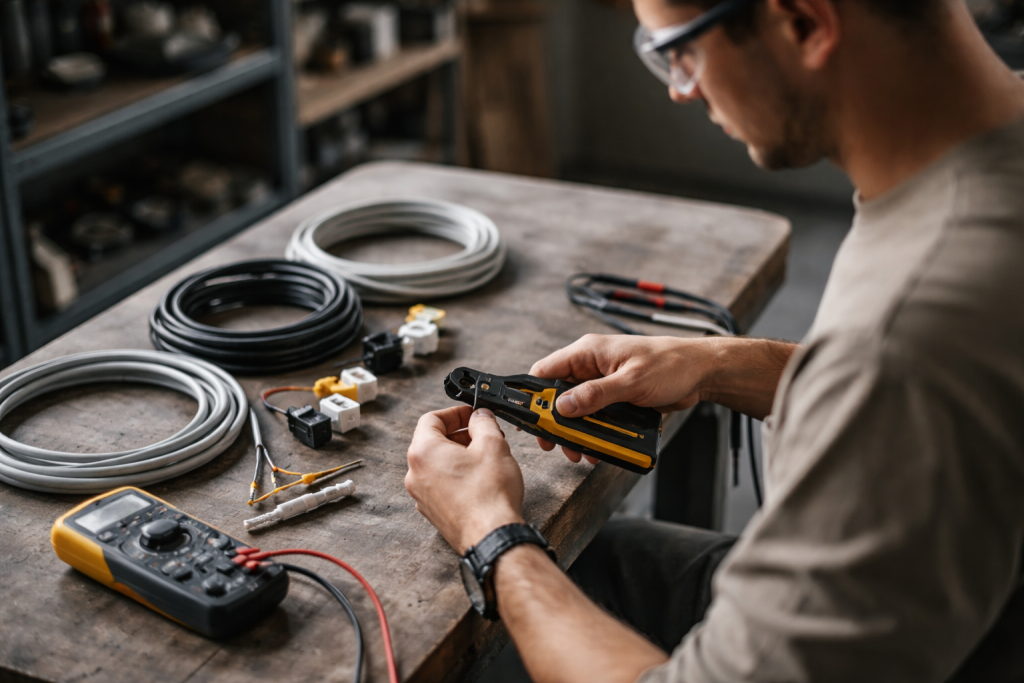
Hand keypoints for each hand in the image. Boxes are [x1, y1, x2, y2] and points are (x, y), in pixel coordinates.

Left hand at [405, 406, 524, 553]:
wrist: (491, 537)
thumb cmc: (489, 495)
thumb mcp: (493, 444)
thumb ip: (484, 423)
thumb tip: (480, 417)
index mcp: (423, 452)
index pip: (431, 419)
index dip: (455, 413)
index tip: (472, 414)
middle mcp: (415, 474)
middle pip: (432, 441)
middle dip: (459, 434)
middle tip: (483, 434)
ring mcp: (422, 495)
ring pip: (437, 464)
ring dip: (459, 455)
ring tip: (485, 456)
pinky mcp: (433, 511)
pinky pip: (440, 484)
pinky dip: (456, 475)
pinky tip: (479, 478)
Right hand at [529, 334, 717, 463]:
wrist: (701, 372)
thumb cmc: (670, 365)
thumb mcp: (631, 381)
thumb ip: (595, 394)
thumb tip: (563, 406)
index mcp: (588, 352)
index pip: (546, 371)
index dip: (533, 395)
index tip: (529, 419)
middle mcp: (591, 366)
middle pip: (558, 395)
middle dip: (555, 422)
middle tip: (554, 444)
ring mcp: (603, 382)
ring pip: (576, 409)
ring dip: (576, 431)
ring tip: (579, 452)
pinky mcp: (616, 397)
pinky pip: (596, 416)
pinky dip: (594, 432)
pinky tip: (598, 449)